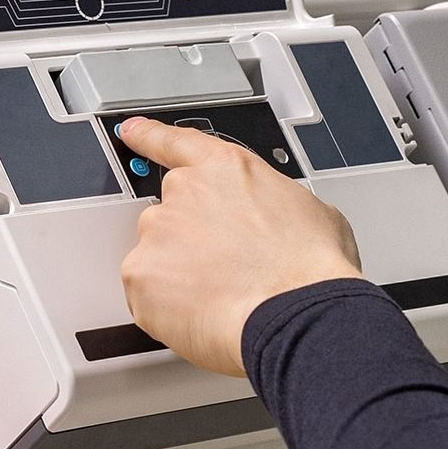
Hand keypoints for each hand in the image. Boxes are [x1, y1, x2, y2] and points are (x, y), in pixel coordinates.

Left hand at [117, 118, 362, 376]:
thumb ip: (279, 206)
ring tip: (223, 298)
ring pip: (158, 257)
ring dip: (180, 277)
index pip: (176, 142)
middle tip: (226, 270)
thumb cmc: (311, 270)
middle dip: (192, 242)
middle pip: (170, 213)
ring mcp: (158, 232)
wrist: (296, 315)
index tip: (132, 132)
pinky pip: (146, 295)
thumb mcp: (315, 214)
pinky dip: (167, 310)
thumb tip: (282, 222)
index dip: (149, 136)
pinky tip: (205, 314)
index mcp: (227, 169)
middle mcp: (185, 192)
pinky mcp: (140, 275)